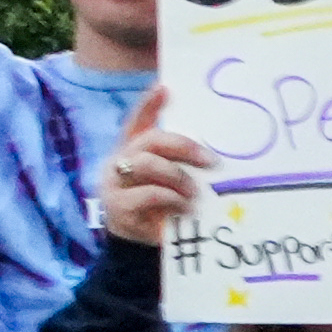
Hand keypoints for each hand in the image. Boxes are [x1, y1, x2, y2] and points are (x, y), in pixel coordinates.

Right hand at [93, 82, 208, 251]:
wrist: (138, 243)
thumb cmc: (160, 206)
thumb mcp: (171, 182)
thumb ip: (182, 164)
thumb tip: (215, 156)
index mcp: (134, 149)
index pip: (138, 120)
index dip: (149, 103)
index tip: (165, 88)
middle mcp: (121, 159)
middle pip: (149, 140)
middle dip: (183, 146)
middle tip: (211, 161)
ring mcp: (116, 181)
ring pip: (146, 163)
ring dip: (177, 176)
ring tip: (195, 193)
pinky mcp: (118, 206)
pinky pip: (146, 194)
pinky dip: (170, 199)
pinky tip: (185, 208)